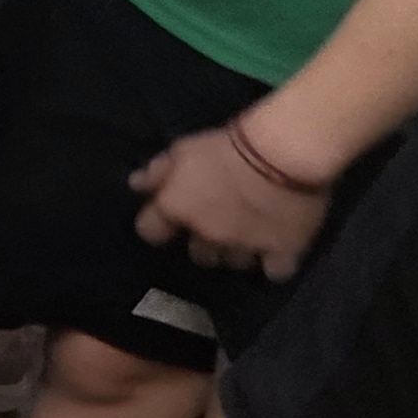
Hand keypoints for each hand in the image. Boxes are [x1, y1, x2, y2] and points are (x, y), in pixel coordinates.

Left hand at [132, 116, 334, 275]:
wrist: (280, 154)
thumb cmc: (227, 145)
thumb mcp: (184, 148)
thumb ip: (158, 171)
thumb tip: (136, 185)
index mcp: (177, 209)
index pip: (150, 232)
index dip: (158, 226)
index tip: (171, 218)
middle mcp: (207, 236)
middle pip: (198, 255)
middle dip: (204, 242)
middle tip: (219, 224)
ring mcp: (244, 248)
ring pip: (234, 263)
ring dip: (238, 252)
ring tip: (250, 235)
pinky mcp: (282, 252)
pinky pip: (274, 272)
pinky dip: (274, 264)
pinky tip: (277, 251)